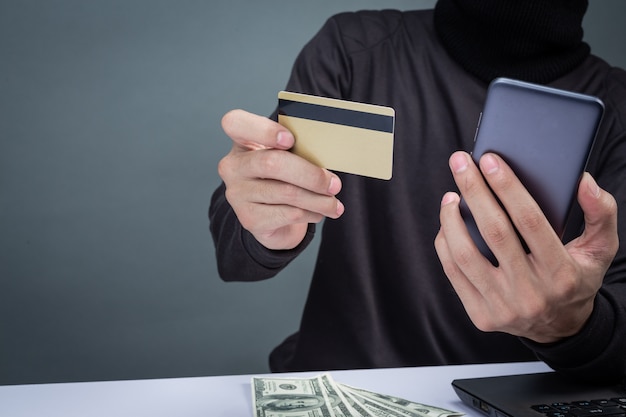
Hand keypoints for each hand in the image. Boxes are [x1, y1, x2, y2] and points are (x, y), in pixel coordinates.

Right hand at [218, 109, 343, 249]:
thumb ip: (299, 149)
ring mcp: (237, 194)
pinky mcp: (249, 218)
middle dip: (311, 174)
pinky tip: (319, 212)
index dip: (264, 130)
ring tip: (334, 203)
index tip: (290, 140)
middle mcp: (233, 166)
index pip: (235, 123)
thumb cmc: (284, 178)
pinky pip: (288, 214)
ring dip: (318, 199)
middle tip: (334, 184)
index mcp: (241, 140)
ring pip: (286, 192)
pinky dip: (311, 213)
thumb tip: (327, 156)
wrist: (273, 218)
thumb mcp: (288, 156)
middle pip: (272, 163)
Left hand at [435, 151, 617, 342]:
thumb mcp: (600, 249)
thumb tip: (584, 180)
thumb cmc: (577, 278)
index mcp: (562, 273)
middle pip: (493, 231)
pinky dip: (446, 242)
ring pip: (465, 254)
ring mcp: (502, 307)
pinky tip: (447, 222)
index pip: (529, 221)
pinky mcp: (481, 315)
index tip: (489, 160)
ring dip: (451, 218)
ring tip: (451, 194)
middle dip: (473, 190)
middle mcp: (531, 293)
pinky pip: (453, 272)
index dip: (507, 187)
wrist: (560, 328)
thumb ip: (600, 213)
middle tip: (460, 162)